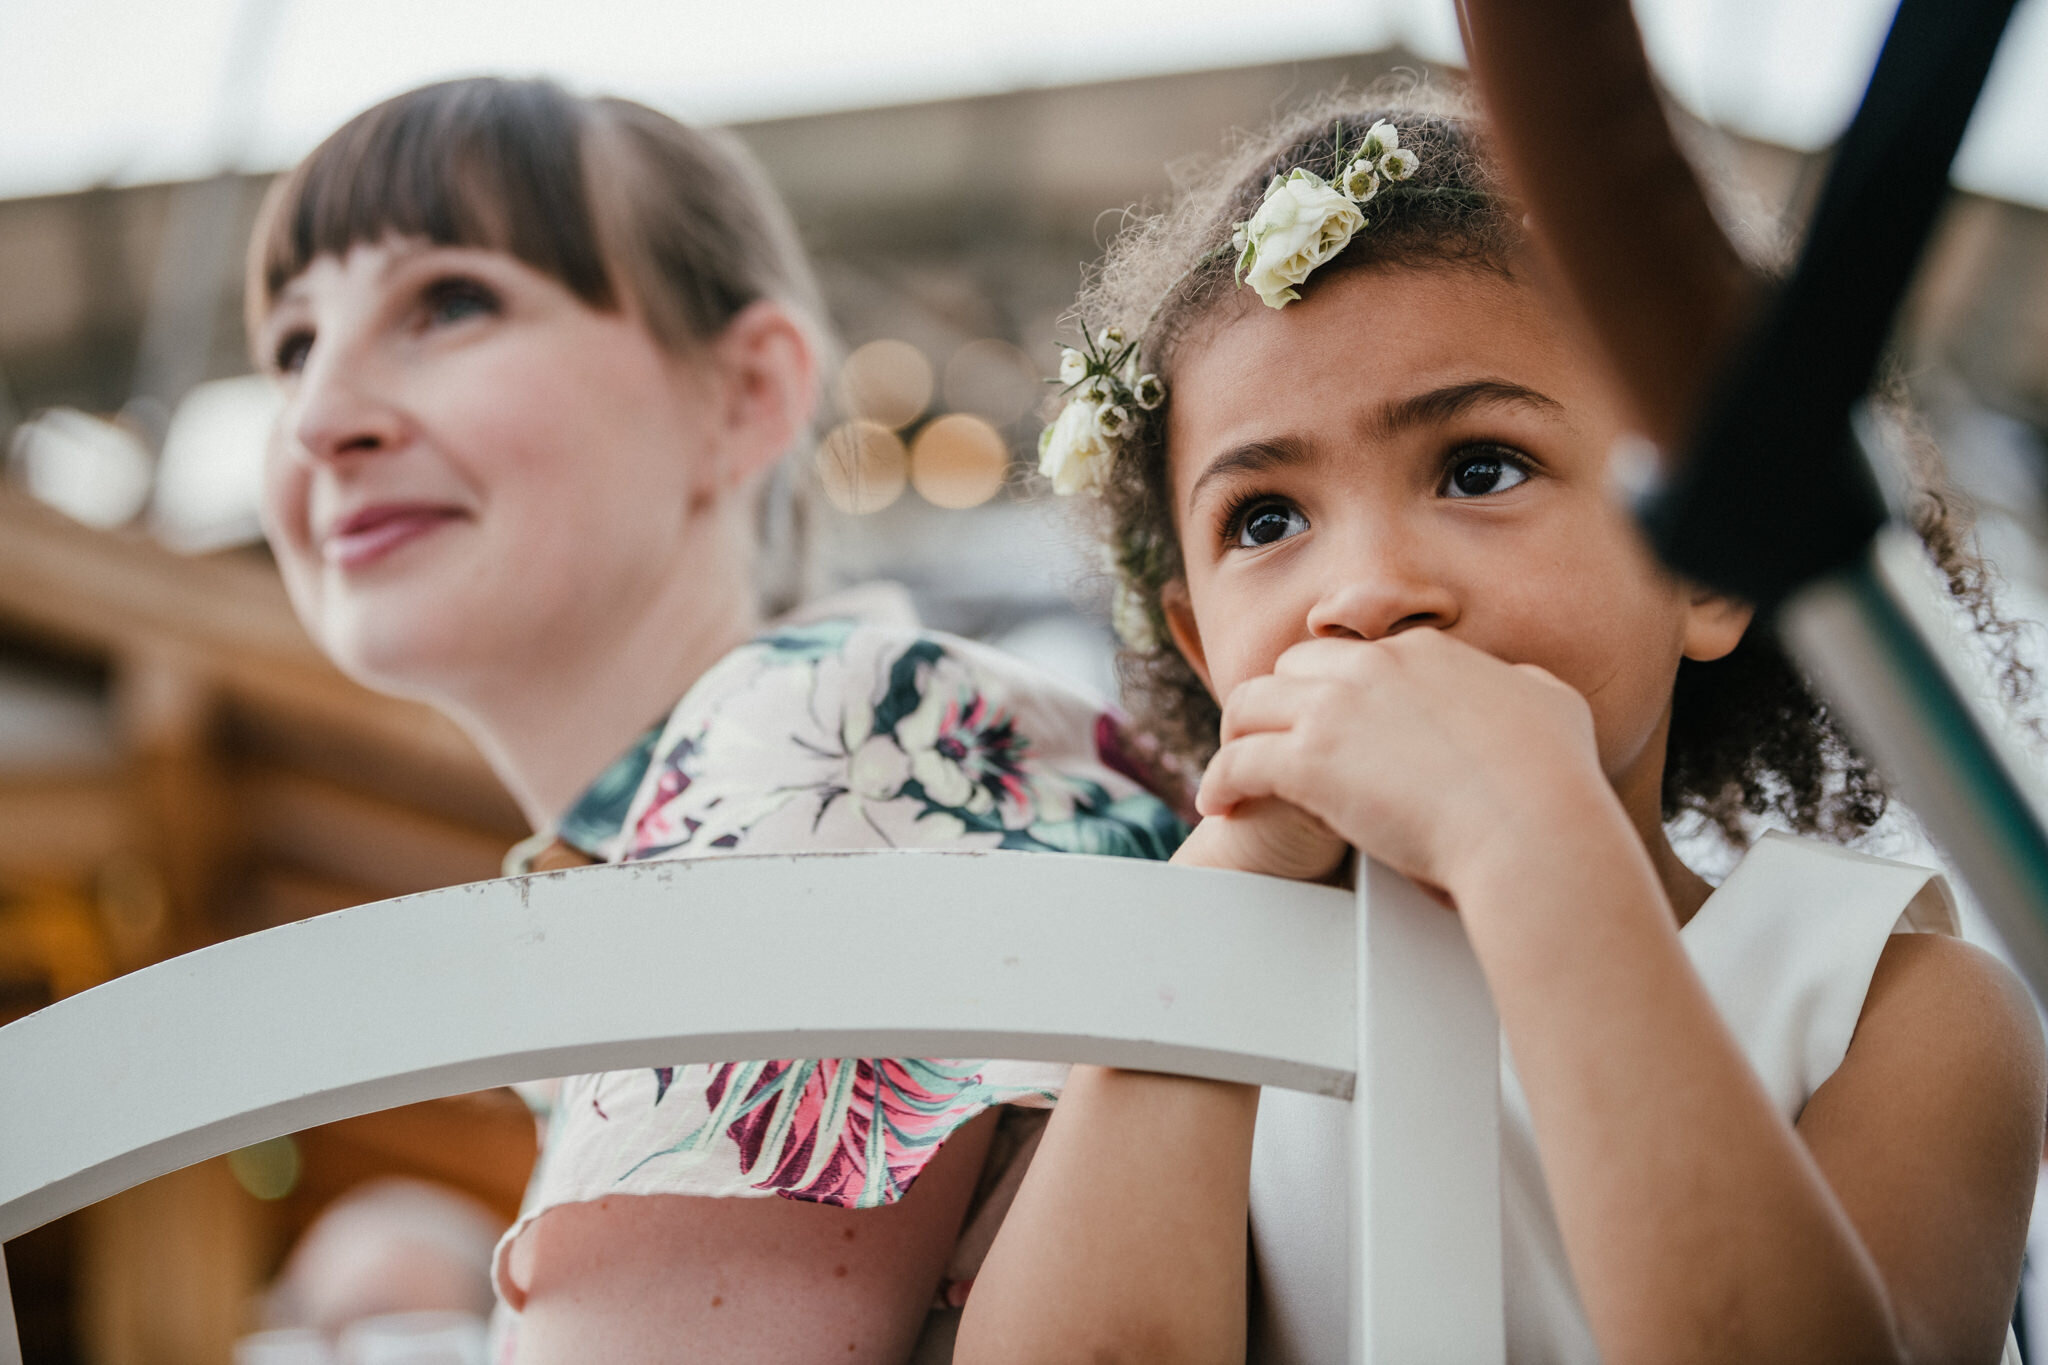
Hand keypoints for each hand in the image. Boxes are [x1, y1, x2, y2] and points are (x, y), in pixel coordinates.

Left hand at [1195, 630, 1606, 902]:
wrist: (1532, 823)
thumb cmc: (1554, 777)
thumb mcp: (1550, 703)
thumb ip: (1522, 683)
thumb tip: (1518, 680)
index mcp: (1424, 652)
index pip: (1356, 653)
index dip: (1335, 685)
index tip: (1327, 715)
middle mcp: (1371, 666)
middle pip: (1293, 667)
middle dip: (1278, 702)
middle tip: (1270, 739)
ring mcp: (1335, 709)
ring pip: (1249, 703)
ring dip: (1237, 735)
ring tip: (1232, 769)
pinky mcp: (1308, 761)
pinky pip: (1238, 762)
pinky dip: (1220, 783)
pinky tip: (1218, 805)